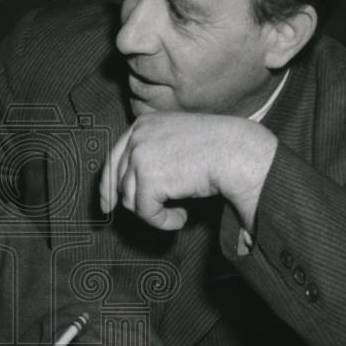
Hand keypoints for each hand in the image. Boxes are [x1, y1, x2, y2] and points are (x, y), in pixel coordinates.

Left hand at [100, 112, 277, 230]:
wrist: (238, 152)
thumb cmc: (218, 149)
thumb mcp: (176, 141)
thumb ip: (152, 155)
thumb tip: (127, 187)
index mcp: (143, 124)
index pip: (113, 157)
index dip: (107, 184)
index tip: (107, 205)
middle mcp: (137, 136)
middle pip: (118, 181)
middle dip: (133, 202)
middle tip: (155, 214)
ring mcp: (141, 155)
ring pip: (131, 200)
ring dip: (155, 212)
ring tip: (180, 210)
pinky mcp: (149, 178)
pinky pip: (146, 213)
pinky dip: (163, 222)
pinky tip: (182, 217)